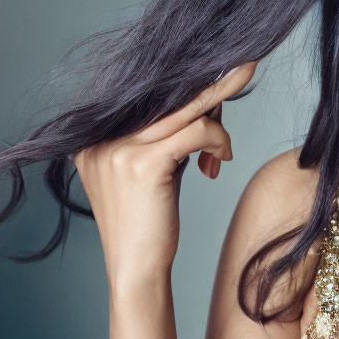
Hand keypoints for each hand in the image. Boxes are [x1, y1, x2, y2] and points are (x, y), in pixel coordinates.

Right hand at [71, 60, 258, 283]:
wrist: (137, 270)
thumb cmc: (148, 221)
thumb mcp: (150, 169)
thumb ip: (164, 134)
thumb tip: (207, 99)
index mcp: (92, 137)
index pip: (148, 98)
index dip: (188, 91)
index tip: (222, 75)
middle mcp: (98, 137)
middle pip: (167, 98)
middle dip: (212, 90)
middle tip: (245, 69)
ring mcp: (117, 147)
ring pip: (186, 109)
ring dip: (219, 119)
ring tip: (225, 143)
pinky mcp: (143, 161)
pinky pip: (197, 131)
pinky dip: (218, 141)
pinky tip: (218, 162)